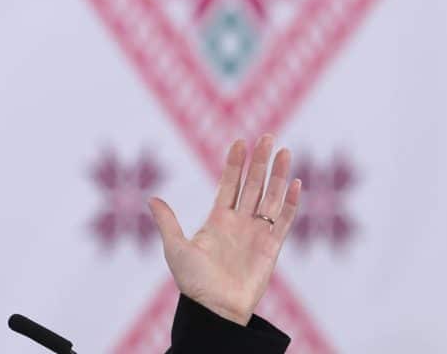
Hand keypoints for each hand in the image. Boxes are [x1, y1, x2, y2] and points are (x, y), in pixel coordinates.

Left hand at [147, 135, 301, 325]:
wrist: (215, 309)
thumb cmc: (193, 282)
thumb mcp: (175, 248)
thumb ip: (168, 222)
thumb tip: (151, 198)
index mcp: (217, 219)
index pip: (228, 184)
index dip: (234, 163)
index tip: (238, 142)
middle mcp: (239, 222)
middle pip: (252, 184)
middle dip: (259, 161)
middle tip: (267, 137)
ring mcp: (256, 233)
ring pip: (270, 197)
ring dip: (278, 175)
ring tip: (284, 151)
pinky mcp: (271, 248)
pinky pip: (283, 221)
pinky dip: (290, 203)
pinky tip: (295, 184)